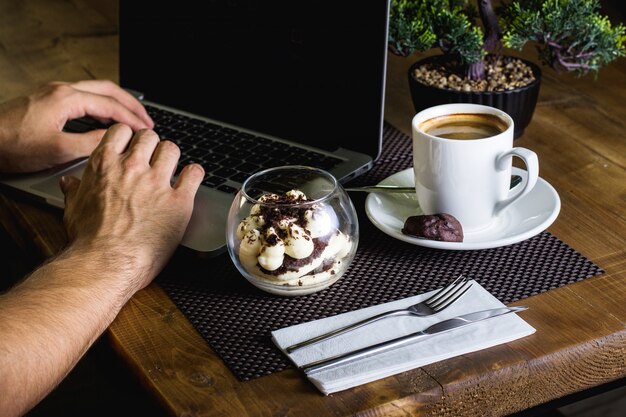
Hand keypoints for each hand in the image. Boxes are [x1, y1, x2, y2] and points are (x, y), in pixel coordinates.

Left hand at [0, 80, 153, 172]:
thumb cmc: (13, 145)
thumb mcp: (59, 150)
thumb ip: (92, 142)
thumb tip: (115, 139)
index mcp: (66, 98)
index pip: (110, 104)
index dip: (132, 119)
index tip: (147, 130)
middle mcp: (61, 89)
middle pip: (107, 89)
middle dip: (131, 104)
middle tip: (147, 120)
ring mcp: (53, 92)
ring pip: (95, 90)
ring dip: (117, 103)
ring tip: (132, 118)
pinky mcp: (47, 100)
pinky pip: (83, 96)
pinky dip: (101, 105)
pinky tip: (106, 118)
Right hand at [60, 124, 203, 291]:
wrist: (107, 263)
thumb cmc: (88, 241)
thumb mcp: (74, 210)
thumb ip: (75, 191)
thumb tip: (70, 183)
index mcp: (104, 165)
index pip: (121, 131)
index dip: (129, 138)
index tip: (132, 147)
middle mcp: (132, 168)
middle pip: (150, 137)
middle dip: (152, 146)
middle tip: (153, 159)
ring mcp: (157, 183)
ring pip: (172, 149)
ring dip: (172, 157)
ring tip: (171, 168)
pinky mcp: (179, 201)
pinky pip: (194, 174)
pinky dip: (194, 174)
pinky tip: (190, 179)